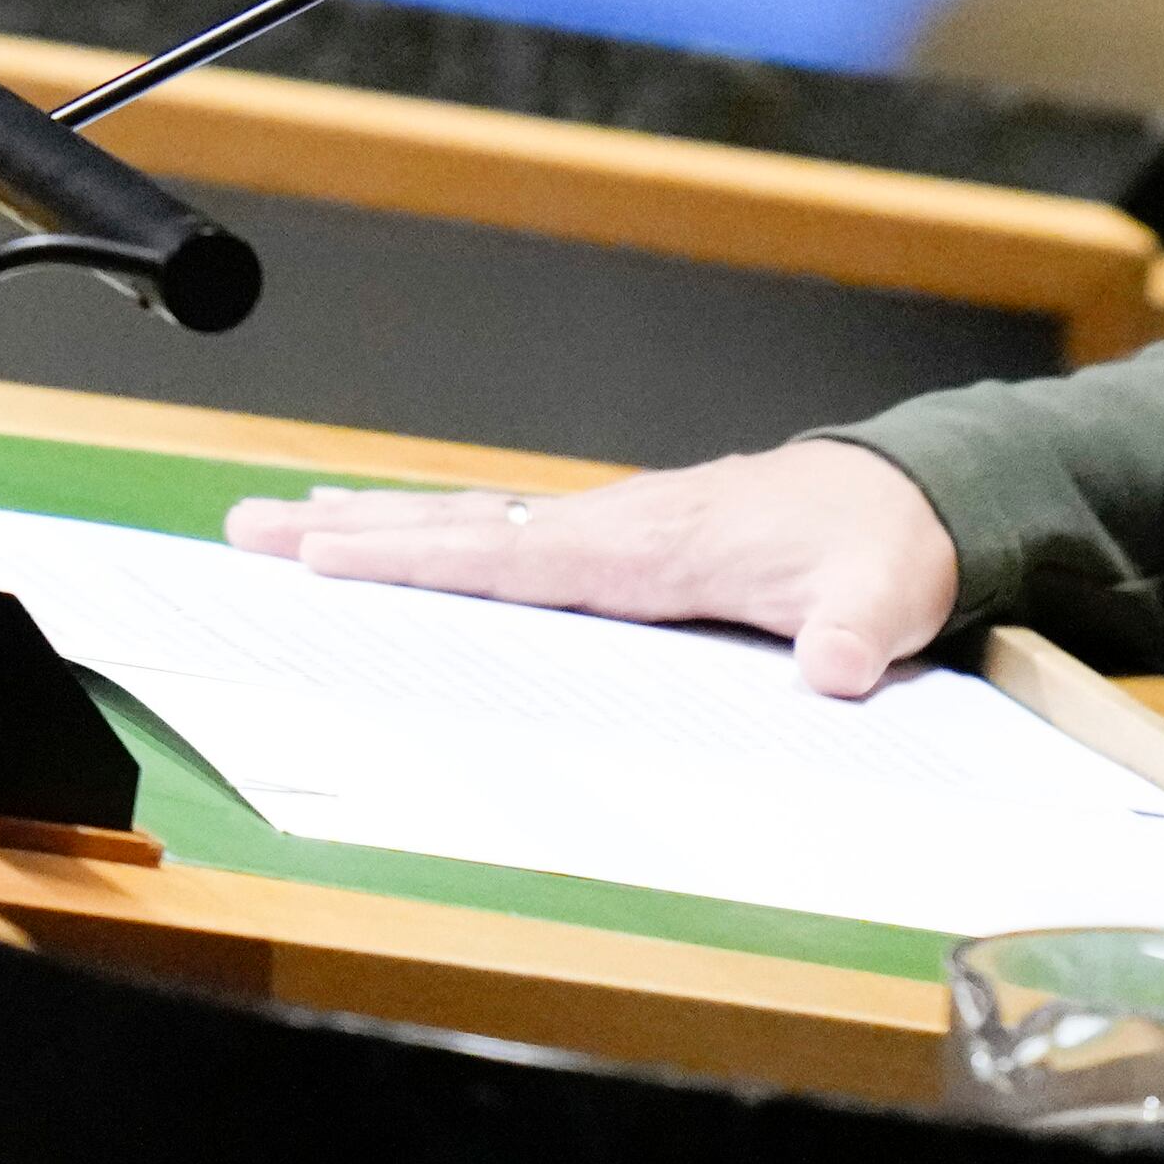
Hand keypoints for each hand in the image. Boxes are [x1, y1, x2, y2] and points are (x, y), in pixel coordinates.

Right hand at [225, 438, 960, 697]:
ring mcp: (613, 525)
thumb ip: (859, 631)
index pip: (513, 553)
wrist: (913, 494)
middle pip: (462, 526)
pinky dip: (439, 534)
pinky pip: (509, 535)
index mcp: (652, 543)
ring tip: (286, 524)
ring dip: (379, 524)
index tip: (330, 553)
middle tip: (250, 529)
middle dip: (354, 530)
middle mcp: (614, 524)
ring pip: (474, 523)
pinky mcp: (623, 538)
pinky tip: (403, 539)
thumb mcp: (886, 595)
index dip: (419, 557)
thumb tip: (835, 668)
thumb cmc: (890, 546)